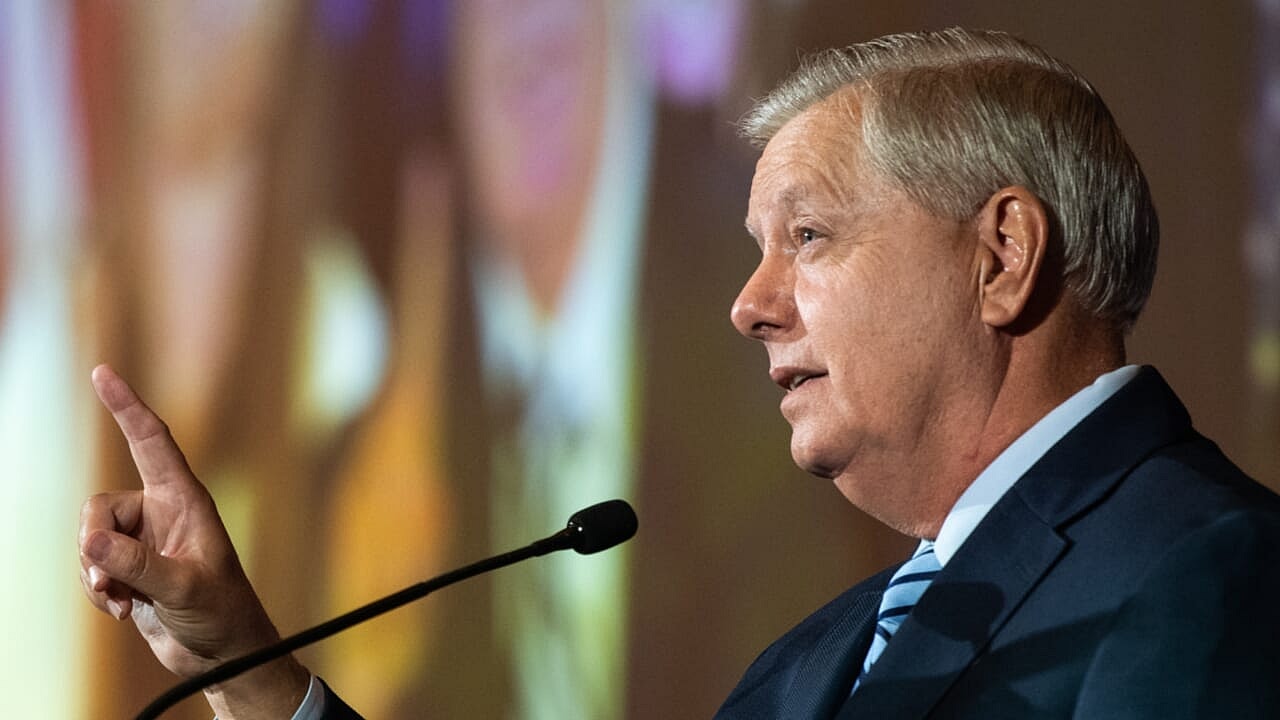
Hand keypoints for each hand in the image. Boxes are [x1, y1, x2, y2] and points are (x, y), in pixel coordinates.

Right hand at [78, 365, 309, 718]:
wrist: (222, 653)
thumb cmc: (222, 613)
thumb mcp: (183, 588)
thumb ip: (137, 565)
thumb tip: (89, 543)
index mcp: (185, 500)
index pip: (152, 441)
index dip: (128, 405)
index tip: (103, 372)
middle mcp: (161, 513)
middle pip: (99, 507)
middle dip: (92, 544)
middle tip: (107, 581)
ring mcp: (143, 542)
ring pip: (90, 540)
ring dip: (96, 575)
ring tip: (122, 602)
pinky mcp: (130, 569)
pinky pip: (93, 567)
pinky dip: (99, 591)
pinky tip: (123, 612)